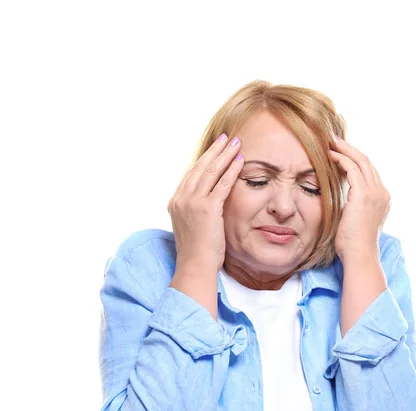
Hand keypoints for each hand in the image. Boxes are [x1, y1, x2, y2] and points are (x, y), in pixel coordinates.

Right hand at [168, 134, 243, 273]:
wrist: (195, 266)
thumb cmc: (197, 253)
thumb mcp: (192, 226)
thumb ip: (196, 211)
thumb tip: (208, 203)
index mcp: (176, 202)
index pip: (191, 175)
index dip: (205, 160)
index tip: (215, 149)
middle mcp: (181, 198)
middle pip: (200, 168)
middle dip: (215, 151)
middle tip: (227, 138)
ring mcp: (192, 202)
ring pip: (211, 171)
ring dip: (225, 155)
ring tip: (236, 143)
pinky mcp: (207, 208)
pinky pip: (222, 183)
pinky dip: (232, 170)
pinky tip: (240, 160)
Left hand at [329, 136, 390, 264]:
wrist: (359, 255)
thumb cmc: (353, 245)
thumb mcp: (355, 221)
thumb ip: (353, 207)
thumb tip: (342, 202)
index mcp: (382, 198)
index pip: (369, 172)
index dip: (355, 159)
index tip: (341, 152)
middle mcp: (382, 192)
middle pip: (367, 162)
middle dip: (350, 149)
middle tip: (334, 140)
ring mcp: (375, 192)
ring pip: (360, 161)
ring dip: (344, 149)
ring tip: (330, 142)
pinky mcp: (363, 194)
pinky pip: (352, 168)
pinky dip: (341, 159)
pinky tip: (330, 155)